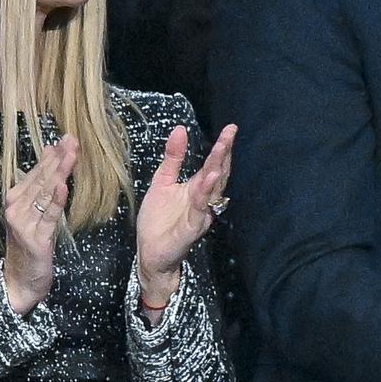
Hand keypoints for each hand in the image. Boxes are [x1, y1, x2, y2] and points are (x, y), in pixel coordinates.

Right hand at [2, 135, 78, 315]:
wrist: (19, 279)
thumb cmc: (30, 243)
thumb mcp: (35, 212)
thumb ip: (42, 185)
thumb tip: (52, 153)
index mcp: (16, 198)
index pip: (37, 171)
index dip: (54, 154)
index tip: (68, 137)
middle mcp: (16, 207)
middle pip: (41, 178)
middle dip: (59, 158)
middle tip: (73, 139)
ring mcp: (24, 222)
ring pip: (45, 193)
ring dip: (59, 173)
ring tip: (71, 155)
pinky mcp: (35, 238)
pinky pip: (48, 217)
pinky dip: (56, 202)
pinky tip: (64, 188)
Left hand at [133, 123, 234, 318]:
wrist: (150, 253)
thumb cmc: (158, 220)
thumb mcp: (162, 182)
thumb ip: (173, 159)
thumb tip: (180, 129)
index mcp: (198, 188)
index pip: (213, 164)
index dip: (222, 147)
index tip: (230, 128)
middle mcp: (204, 200)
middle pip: (218, 174)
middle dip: (223, 154)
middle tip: (230, 134)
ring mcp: (200, 214)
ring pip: (212, 191)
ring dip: (217, 172)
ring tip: (220, 153)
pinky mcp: (191, 229)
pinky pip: (200, 210)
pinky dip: (204, 195)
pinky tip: (208, 180)